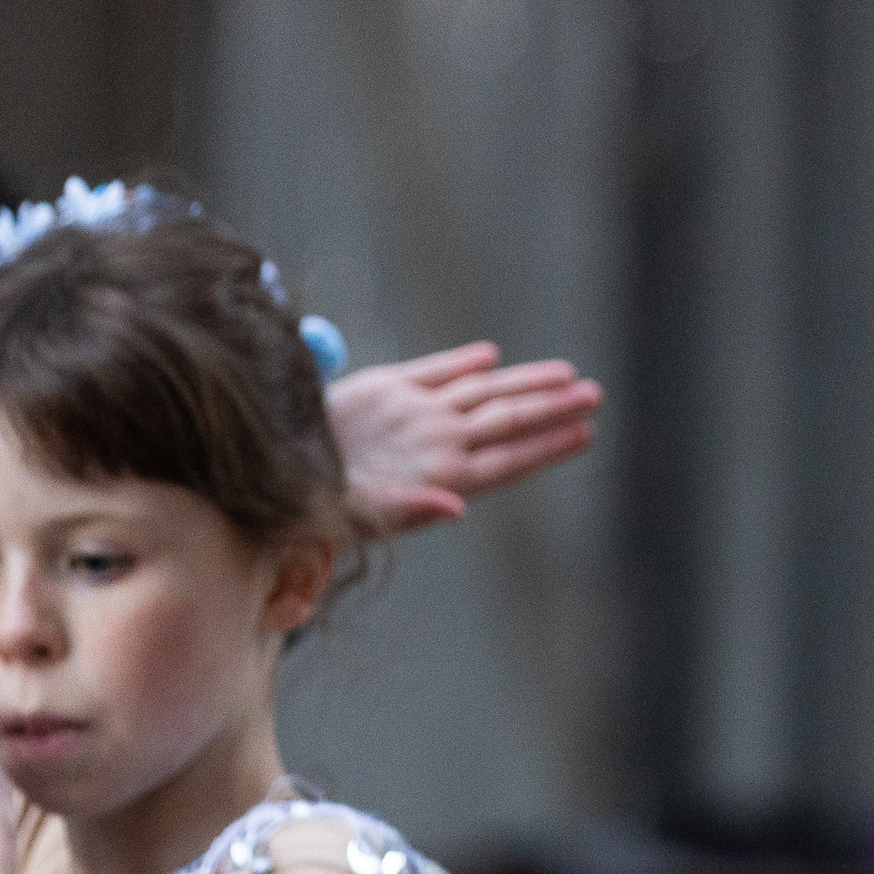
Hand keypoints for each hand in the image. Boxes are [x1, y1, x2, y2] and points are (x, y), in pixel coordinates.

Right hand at [327, 341, 603, 534]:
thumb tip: (458, 510)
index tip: (586, 432)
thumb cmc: (321, 508)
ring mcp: (415, 414)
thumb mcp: (365, 516)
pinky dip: (462, 363)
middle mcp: (438, 441)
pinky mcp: (383, 389)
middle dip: (552, 407)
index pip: (509, 457)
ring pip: (482, 393)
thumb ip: (414, 508)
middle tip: (595, 395)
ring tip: (567, 375)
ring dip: (524, 383)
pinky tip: (490, 357)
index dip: (547, 445)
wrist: (278, 466)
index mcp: (443, 474)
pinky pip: (434, 372)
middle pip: (507, 419)